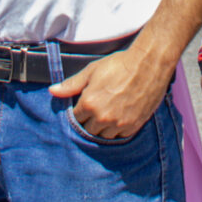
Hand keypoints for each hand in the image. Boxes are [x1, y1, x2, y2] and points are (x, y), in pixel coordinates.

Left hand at [48, 38, 174, 142]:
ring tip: (107, 114)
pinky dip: (116, 130)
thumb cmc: (118, 65)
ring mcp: (119, 124)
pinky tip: (118, 119)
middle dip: (89, 121)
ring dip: (102, 128)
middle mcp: (102, 117)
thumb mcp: (91, 71)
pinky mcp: (133, 126)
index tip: (84, 105)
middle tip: (96, 109)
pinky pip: (119, 137)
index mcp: (89, 103)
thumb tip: (52, 91)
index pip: (75, 118)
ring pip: (103, 136)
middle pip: (88, 130)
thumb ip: (71, 85)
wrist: (148, 65)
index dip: (79, 111)